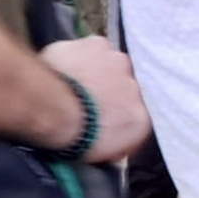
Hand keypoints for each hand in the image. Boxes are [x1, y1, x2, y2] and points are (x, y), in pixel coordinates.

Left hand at [40, 36, 150, 162]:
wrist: (56, 110)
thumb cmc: (78, 138)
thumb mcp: (107, 153)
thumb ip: (118, 141)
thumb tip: (113, 145)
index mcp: (142, 118)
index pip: (134, 117)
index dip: (117, 118)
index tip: (103, 123)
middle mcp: (137, 85)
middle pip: (123, 87)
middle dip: (108, 93)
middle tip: (84, 103)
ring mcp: (119, 61)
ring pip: (108, 65)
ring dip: (95, 73)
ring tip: (72, 84)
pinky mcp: (97, 44)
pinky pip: (89, 50)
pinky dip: (79, 58)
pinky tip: (63, 68)